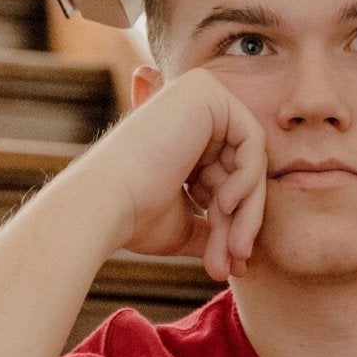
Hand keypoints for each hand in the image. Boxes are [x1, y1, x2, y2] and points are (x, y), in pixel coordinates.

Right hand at [101, 69, 268, 282]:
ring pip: (252, 161)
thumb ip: (213, 227)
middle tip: (238, 262)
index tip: (231, 264)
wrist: (104, 206)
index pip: (230, 178)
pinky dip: (247, 180)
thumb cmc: (135, 219)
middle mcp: (192, 109)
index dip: (234, 222)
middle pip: (243, 170)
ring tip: (233, 249)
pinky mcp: (205, 91)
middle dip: (243, 221)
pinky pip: (252, 141)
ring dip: (247, 211)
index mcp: (185, 136)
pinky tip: (223, 205)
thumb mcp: (184, 225)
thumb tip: (239, 253)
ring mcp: (198, 94)